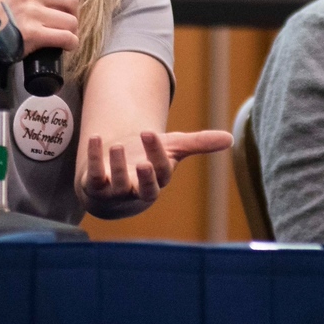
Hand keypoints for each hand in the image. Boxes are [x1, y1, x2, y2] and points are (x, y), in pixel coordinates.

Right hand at [0, 0, 78, 58]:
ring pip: (71, 20)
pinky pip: (66, 37)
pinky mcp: (32, 33)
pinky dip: (71, 43)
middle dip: (73, 14)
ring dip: (72, 31)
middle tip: (66, 24)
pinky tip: (66, 46)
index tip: (66, 5)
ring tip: (64, 36)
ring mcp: (31, 12)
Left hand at [80, 129, 233, 215]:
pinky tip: (95, 139)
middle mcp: (137, 190)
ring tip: (116, 146)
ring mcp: (115, 191)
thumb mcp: (171, 149)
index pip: (161, 172)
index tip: (150, 132)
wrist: (112, 176)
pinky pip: (93, 176)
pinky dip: (92, 158)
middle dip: (145, 179)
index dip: (157, 154)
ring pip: (117, 185)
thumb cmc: (147, 161)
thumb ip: (198, 144)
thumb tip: (231, 138)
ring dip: (117, 167)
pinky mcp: (94, 186)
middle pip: (145, 190)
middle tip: (144, 164)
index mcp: (158, 180)